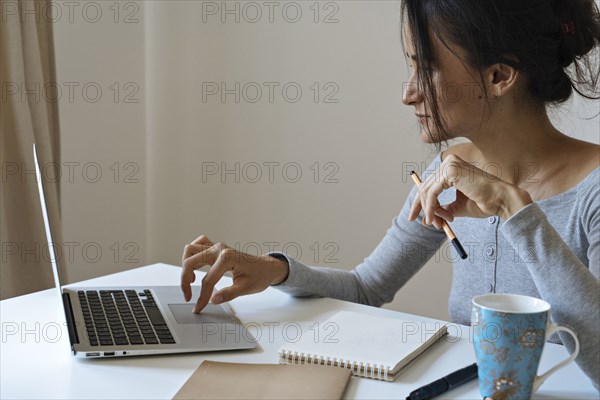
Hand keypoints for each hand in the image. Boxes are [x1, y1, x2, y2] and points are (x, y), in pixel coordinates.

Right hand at [181, 235, 288, 312]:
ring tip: (191, 281)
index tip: (199, 307)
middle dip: (185, 281)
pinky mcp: (216, 247)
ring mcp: (217, 246)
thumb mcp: (246, 288)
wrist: (266, 267)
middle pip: (191, 261)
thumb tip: (213, 300)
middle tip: (188, 296)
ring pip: (190, 249)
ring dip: (186, 265)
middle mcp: (220, 249)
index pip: (207, 280)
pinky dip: (192, 254)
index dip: (201, 297)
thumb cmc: (259, 276)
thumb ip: (229, 294)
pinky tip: (194, 266)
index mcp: (227, 258)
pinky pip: (198, 244)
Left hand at [408, 154, 531, 226]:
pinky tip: (437, 218)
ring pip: (427, 191)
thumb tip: (428, 215)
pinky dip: (432, 207)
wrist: (501, 201)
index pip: (429, 183)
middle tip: (426, 224)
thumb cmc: (484, 203)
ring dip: (430, 210)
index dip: (420, 201)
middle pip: (425, 186)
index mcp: (452, 167)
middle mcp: (449, 162)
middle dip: (423, 208)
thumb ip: (443, 207)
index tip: (415, 217)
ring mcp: (450, 165)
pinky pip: (432, 193)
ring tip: (438, 223)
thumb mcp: (458, 206)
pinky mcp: (450, 172)